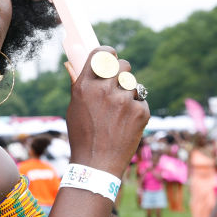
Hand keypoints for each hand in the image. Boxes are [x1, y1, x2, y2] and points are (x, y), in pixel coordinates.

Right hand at [64, 47, 149, 175]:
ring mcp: (125, 101)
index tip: (109, 56)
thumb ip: (79, 84)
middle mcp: (105, 90)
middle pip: (122, 64)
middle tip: (116, 84)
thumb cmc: (82, 134)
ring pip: (133, 83)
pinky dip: (135, 108)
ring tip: (119, 109)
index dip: (107, 53)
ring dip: (128, 91)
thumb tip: (74, 63)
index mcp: (85, 86)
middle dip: (120, 72)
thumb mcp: (74, 107)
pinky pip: (141, 99)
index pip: (102, 53)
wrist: (97, 163)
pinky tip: (125, 122)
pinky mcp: (141, 112)